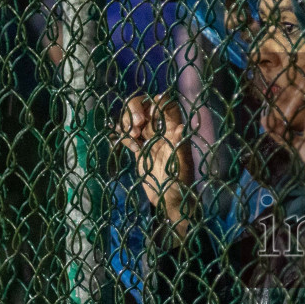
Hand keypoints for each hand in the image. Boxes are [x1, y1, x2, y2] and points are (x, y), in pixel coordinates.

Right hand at [113, 94, 192, 237]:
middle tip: (136, 126)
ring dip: (128, 122)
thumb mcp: (181, 164)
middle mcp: (161, 131)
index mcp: (174, 130)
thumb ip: (180, 145)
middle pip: (145, 107)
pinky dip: (123, 135)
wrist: (170, 201)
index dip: (155, 103)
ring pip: (134, 120)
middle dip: (136, 110)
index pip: (166, 105)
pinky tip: (124, 141)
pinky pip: (128, 136)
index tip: (148, 112)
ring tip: (131, 136)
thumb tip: (181, 126)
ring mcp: (149, 140)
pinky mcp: (140, 151)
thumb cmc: (180, 183)